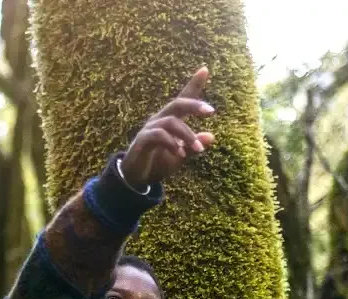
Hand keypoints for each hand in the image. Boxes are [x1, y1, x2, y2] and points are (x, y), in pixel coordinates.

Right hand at [120, 67, 216, 188]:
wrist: (136, 180)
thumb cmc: (157, 164)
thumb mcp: (180, 157)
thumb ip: (193, 147)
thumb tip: (212, 136)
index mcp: (169, 121)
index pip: (182, 100)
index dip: (193, 84)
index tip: (205, 69)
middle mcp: (159, 120)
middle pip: (177, 104)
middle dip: (194, 105)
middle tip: (211, 111)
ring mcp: (149, 129)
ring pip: (171, 122)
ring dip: (187, 135)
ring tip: (198, 149)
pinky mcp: (142, 140)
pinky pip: (158, 135)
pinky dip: (172, 143)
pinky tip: (181, 154)